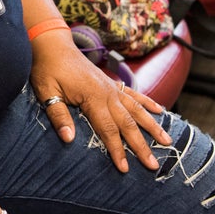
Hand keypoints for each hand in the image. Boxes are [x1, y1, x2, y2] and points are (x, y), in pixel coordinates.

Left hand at [30, 34, 170, 172]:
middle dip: (141, 145)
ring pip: (137, 109)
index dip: (117, 150)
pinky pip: (134, 94)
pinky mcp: (111, 82)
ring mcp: (112, 87)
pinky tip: (160, 110)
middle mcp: (107, 93)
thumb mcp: (46, 92)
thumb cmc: (47, 69)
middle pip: (128, 123)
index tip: (124, 168)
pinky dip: (147, 103)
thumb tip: (68, 139)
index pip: (108, 129)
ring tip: (167, 141)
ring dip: (152, 126)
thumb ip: (58, 115)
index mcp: (92, 97)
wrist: (53, 44)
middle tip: (153, 165)